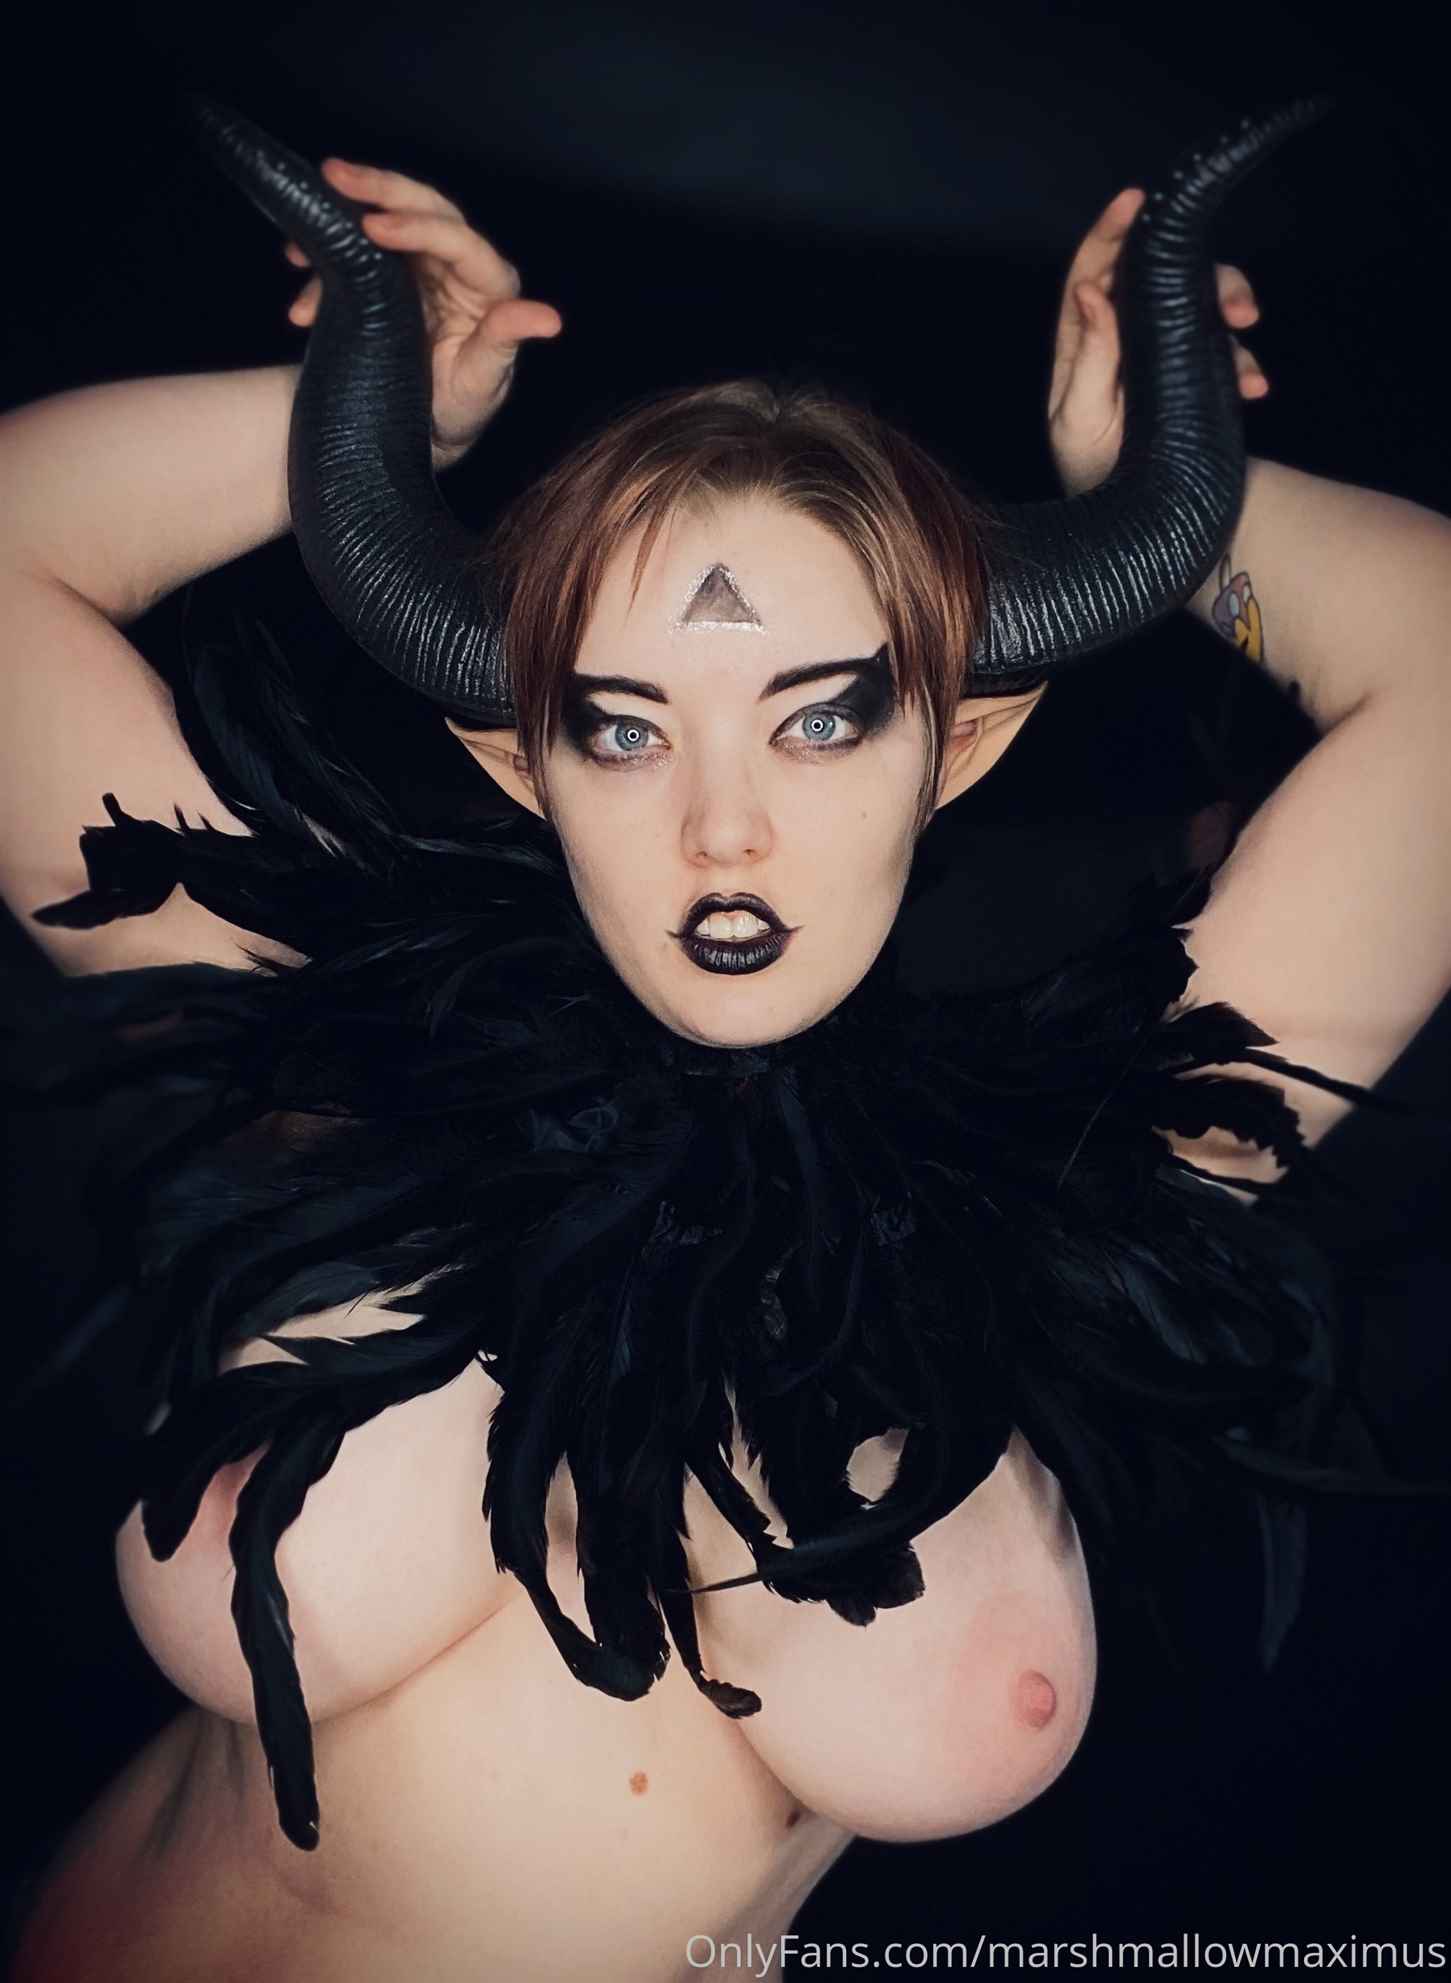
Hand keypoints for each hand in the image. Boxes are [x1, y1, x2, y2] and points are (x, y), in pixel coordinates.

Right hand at [283, 157, 562, 471]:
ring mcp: (423, 269)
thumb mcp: (482, 384)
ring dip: (341, 217)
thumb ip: (505, 344)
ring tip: (300, 237)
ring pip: (386, 218)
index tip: (374, 226)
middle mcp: (458, 267)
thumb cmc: (460, 410)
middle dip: (378, 188)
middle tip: (332, 175)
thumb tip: (547, 319)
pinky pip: (357, 252)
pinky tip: (297, 274)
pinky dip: (325, 261)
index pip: (457, 240)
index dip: (416, 227)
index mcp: (489, 286)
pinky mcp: (391, 278)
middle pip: (424, 208)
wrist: (423, 431)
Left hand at [1047, 186, 1267, 498]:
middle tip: (1239, 302)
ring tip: (1249, 353)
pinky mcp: (1192, 378)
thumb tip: (1091, 291)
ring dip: (1232, 316)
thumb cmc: (1097, 477)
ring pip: (1201, 308)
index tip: (1136, 200)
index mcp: (1083, 347)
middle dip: (1204, 277)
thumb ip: (1090, 359)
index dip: (1111, 232)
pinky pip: (1223, 352)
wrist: (1138, 529)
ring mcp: (1160, 357)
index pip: (1092, 274)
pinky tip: (1254, 388)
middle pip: (1160, 280)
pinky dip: (1244, 364)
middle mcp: (1122, 342)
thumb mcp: (1082, 422)